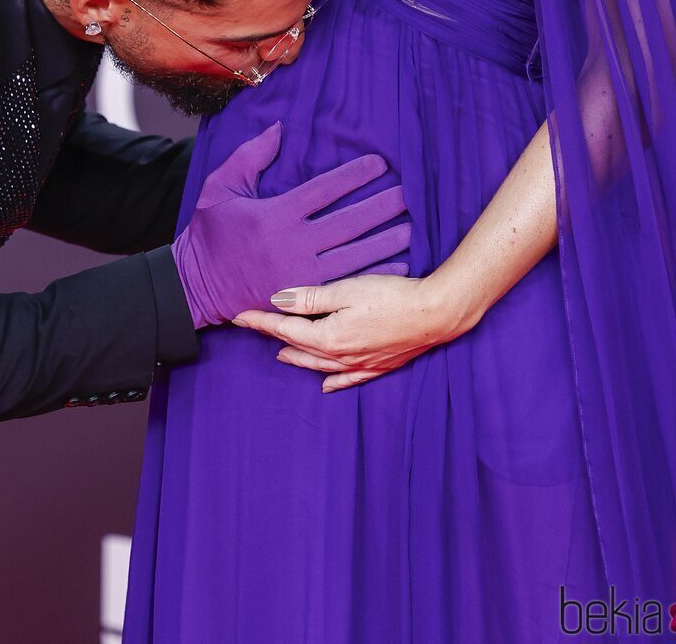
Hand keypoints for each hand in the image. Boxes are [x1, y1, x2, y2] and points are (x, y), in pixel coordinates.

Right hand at [171, 122, 411, 329]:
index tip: (379, 164)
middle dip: (380, 206)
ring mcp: (301, 273)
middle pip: (348, 223)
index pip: (325, 190)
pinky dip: (373, 274)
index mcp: (276, 213)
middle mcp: (293, 243)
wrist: (195, 286)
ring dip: (384, 241)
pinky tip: (395, 264)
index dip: (354, 176)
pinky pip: (347, 284)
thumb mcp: (221, 186)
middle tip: (407, 194)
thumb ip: (251, 156)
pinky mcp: (303, 296)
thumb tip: (279, 129)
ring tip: (410, 227)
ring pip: (353, 255)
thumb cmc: (209, 233)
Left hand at [232, 267, 478, 391]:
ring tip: (280, 353)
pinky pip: (348, 379)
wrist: (436, 314)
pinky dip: (332, 382)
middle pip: (298, 348)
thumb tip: (278, 301)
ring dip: (297, 358)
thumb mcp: (347, 289)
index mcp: (328, 337)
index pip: (284, 329)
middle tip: (255, 328)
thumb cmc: (392, 296)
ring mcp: (360, 364)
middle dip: (274, 337)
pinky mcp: (379, 366)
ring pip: (319, 366)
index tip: (239, 316)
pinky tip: (326, 385)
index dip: (260, 321)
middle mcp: (340, 357)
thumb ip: (311, 298)